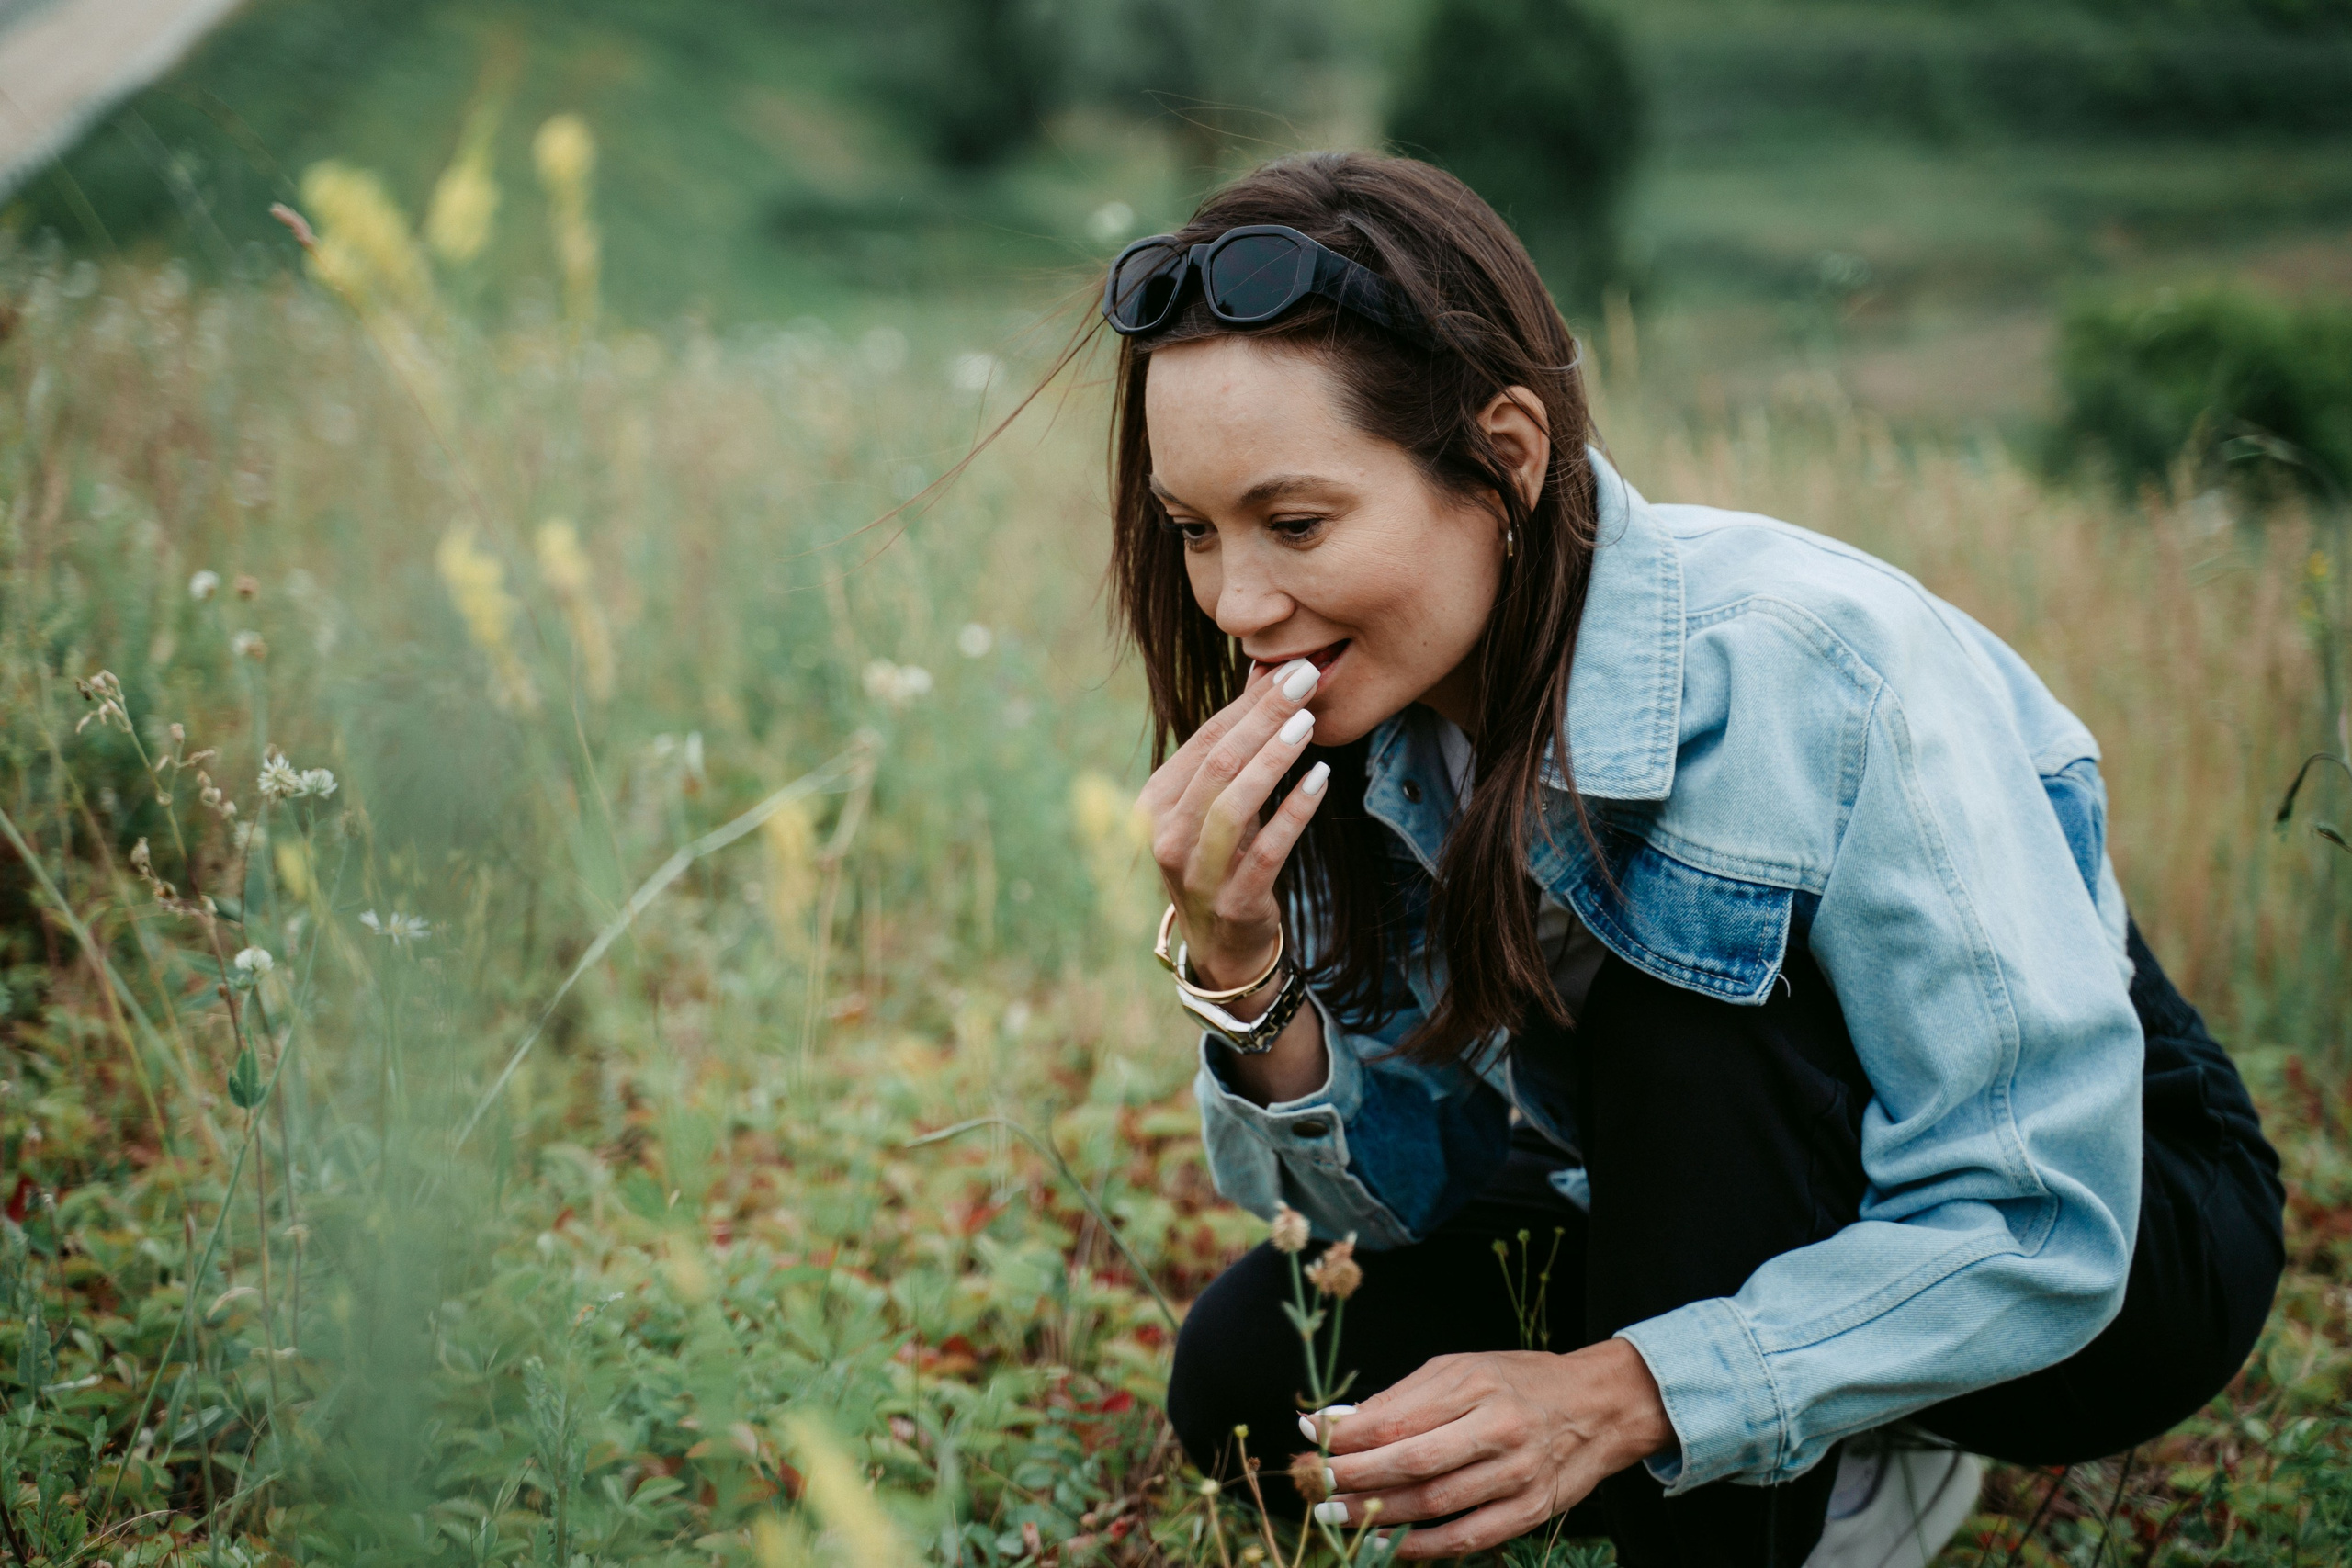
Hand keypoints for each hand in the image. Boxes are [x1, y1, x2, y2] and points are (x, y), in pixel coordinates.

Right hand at [1138, 657, 1330, 994]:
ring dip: (1274, 758)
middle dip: (1265, 717)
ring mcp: (1196, 873)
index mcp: (1156, 804)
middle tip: (1306, 679)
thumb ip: (1235, 748)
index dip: (1247, 703)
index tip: (1289, 669)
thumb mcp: (1219, 804)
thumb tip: (1267, 675)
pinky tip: (1319, 780)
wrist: (1222, 945)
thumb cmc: (1223, 858)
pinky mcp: (1233, 901)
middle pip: (1218, 765)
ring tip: (1309, 722)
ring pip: (1234, 804)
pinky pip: (1266, 850)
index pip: (1204, 742)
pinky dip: (1294, 812)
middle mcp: (1166, 837)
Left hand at [1317, 1341, 1675, 1558]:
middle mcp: (1499, 1428)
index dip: (1348, 1433)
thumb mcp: (1462, 1370)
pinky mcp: (1533, 1510)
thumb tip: (1338, 1421)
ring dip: (1379, 1514)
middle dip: (1354, 1476)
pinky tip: (1389, 1542)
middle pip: (1413, 1462)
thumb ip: (1401, 1398)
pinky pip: (1469, 1537)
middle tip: (1314, 1483)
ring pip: (1436, 1503)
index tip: (1309, 1435)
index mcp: (1476, 1385)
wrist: (1601, 1405)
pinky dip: (1424, 1545)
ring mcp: (1519, 1474)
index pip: (1398, 1416)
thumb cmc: (1519, 1382)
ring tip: (1338, 1514)